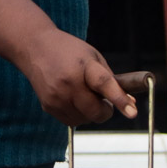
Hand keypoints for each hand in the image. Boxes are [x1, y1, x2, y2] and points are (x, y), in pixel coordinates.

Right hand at [14, 28, 136, 125]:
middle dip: (105, 111)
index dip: (119, 99)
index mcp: (84, 66)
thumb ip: (112, 81)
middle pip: (95, 111)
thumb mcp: (94, 57)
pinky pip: (72, 121)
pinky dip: (77, 114)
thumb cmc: (70, 52)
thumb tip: (131, 105)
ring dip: (90, 112)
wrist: (33, 46)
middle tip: (103, 100)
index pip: (104, 84)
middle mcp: (68, 82)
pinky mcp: (48, 106)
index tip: (133, 112)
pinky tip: (70, 97)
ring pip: (85, 119)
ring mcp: (56, 96)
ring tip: (82, 93)